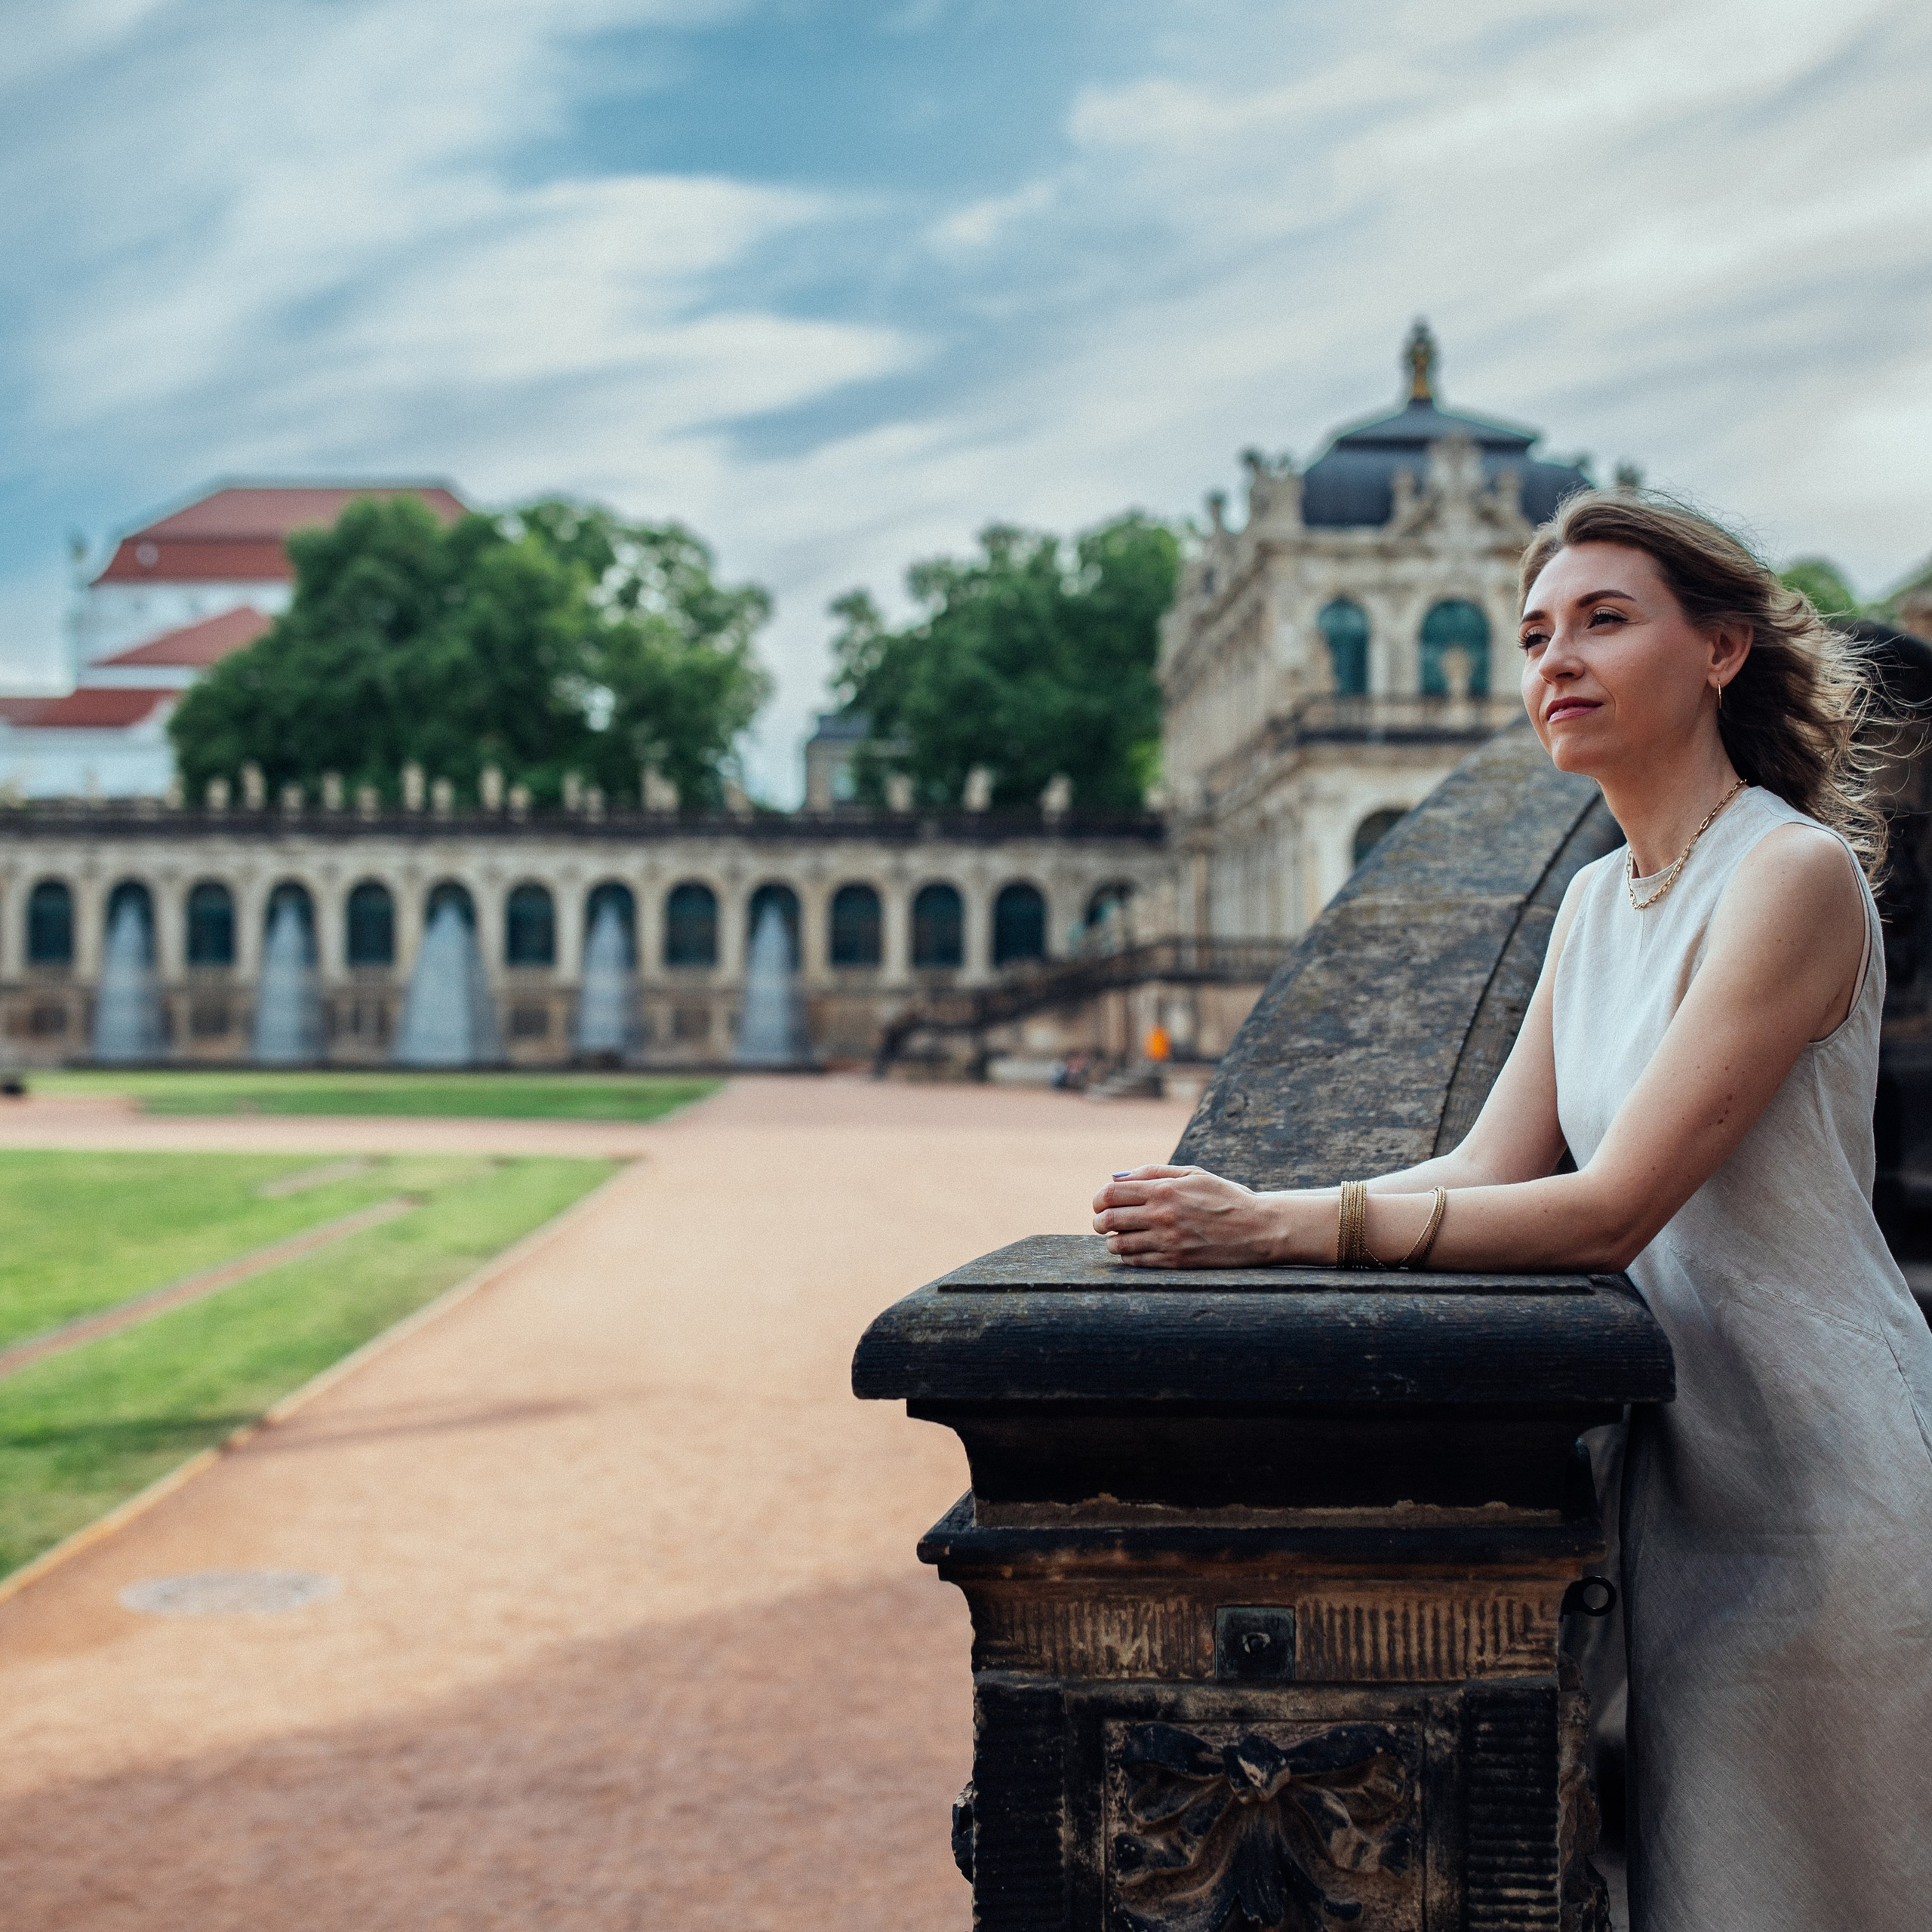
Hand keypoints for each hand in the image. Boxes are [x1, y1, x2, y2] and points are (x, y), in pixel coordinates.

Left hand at [1091, 1165, 1285, 1267]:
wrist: (1258, 1228)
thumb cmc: (1225, 1197)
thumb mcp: (1192, 1174)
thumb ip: (1153, 1172)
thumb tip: (1116, 1177)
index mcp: (1163, 1189)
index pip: (1110, 1194)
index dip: (1098, 1200)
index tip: (1100, 1205)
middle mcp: (1161, 1215)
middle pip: (1108, 1220)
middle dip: (1099, 1222)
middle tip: (1102, 1224)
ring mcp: (1167, 1241)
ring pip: (1117, 1245)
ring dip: (1112, 1242)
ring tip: (1119, 1238)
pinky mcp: (1175, 1262)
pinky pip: (1136, 1262)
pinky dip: (1128, 1256)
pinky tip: (1136, 1249)